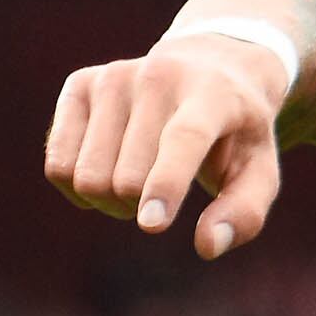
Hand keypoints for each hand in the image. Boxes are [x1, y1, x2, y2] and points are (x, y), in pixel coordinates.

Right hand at [45, 35, 290, 259]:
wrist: (209, 69)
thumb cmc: (236, 134)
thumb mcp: (258, 170)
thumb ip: (243, 212)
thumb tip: (207, 246)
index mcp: (212, 94)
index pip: (183, 139)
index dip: (166, 184)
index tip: (151, 226)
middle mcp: (158, 76)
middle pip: (127, 177)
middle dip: (140, 208)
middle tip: (160, 200)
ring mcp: (113, 77)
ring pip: (87, 176)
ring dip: (109, 202)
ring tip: (137, 184)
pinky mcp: (80, 85)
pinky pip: (57, 165)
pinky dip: (78, 189)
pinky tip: (106, 174)